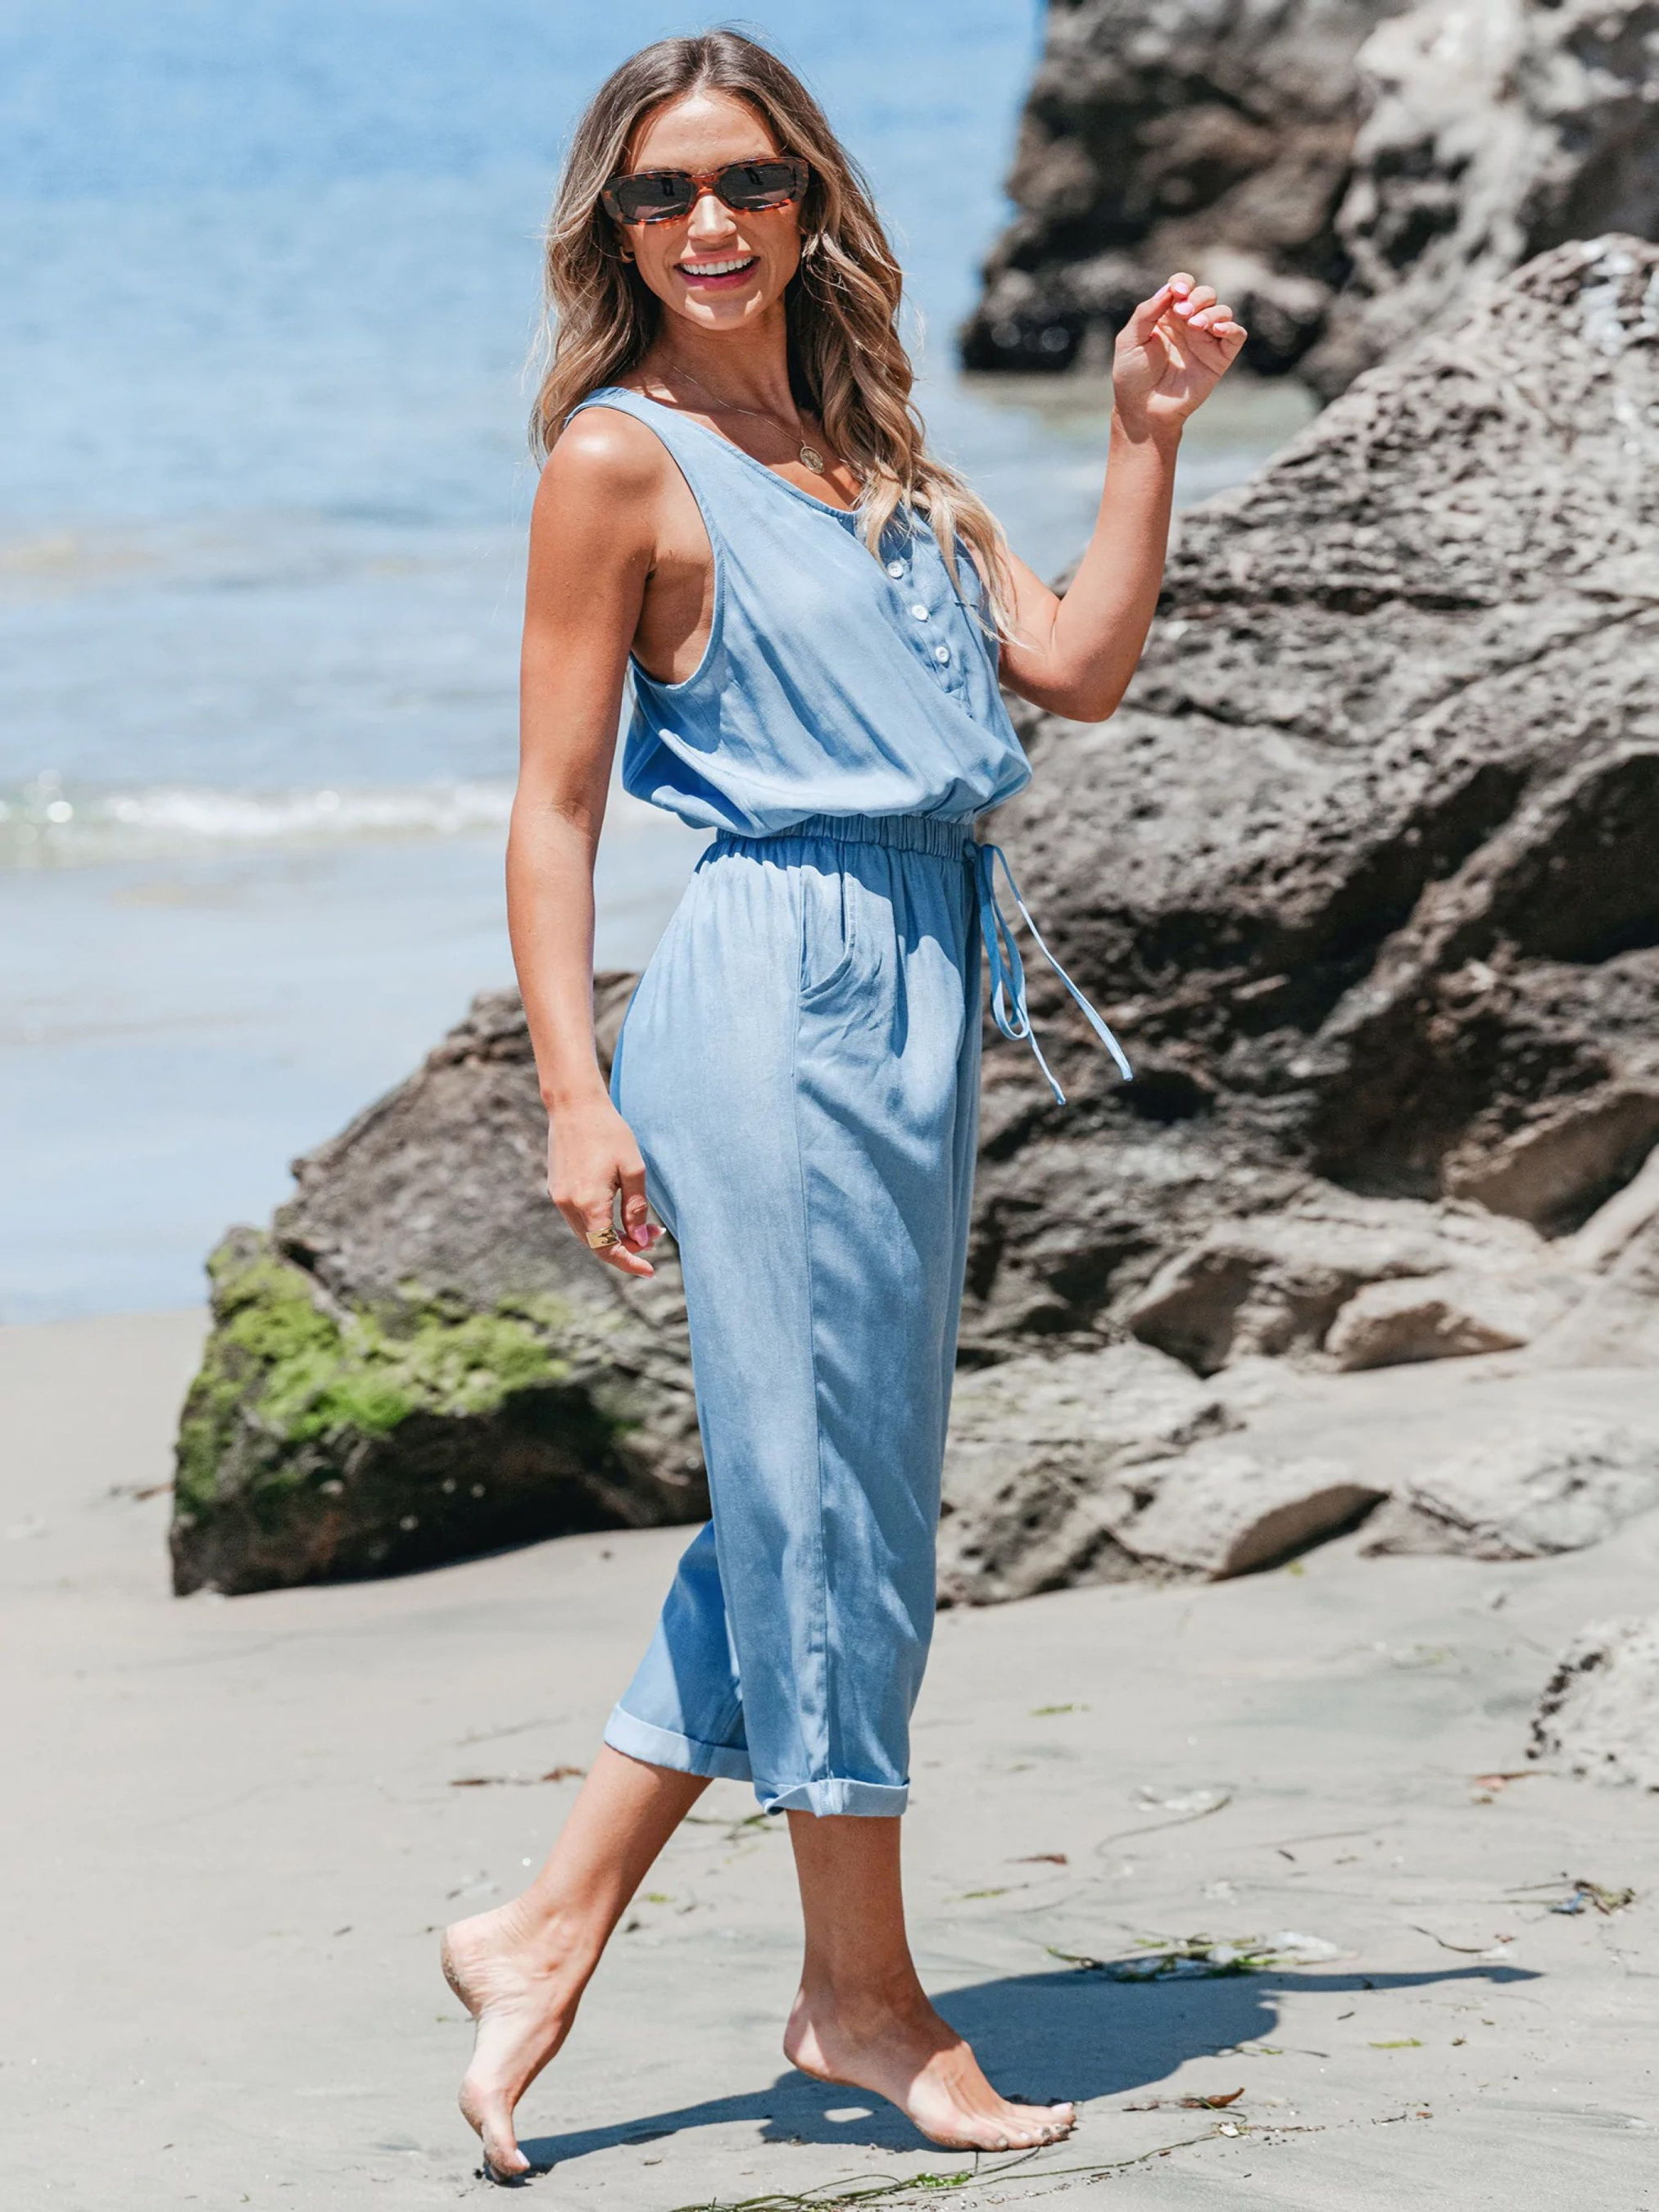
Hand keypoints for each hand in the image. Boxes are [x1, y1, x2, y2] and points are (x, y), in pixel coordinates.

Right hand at [545, 1100, 666, 1277]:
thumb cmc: (609, 1132)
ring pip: (587, 1234)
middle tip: (654, 1236)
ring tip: (641, 1226)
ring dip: (612, 1236)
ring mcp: (559, 1198)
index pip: (608, 1249)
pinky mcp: (556, 1190)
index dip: (630, 1263)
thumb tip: (641, 1241)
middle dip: (626, 1248)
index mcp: (589, 1203)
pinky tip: (617, 1212)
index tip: (651, 1271)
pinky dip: (598, 1224)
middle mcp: (569, 1205)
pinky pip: (579, 1219)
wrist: (574, 1106)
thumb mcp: (633, 1169)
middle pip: (596, 1246)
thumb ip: (637, 1208)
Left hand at [1112, 272, 1246, 437]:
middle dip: (1197, 297)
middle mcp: (1189, 324)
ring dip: (1211, 312)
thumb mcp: (1130, 340)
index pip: (1182, 286)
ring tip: (1195, 326)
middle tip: (1183, 313)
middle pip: (1206, 294)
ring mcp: (1205, 341)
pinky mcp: (1219, 358)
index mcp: (1167, 315)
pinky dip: (1231, 327)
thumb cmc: (1133, 376)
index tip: (1176, 292)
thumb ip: (1146, 312)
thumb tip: (1169, 289)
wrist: (1143, 410)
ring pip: (1222, 311)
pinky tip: (1216, 330)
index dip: (1182, 283)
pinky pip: (1236, 335)